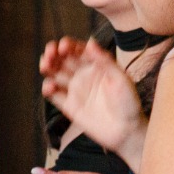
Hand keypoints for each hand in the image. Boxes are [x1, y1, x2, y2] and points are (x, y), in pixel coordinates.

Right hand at [40, 37, 145, 159]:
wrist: (126, 131)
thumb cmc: (128, 102)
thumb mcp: (120, 78)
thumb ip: (104, 60)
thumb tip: (90, 42)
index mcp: (96, 65)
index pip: (78, 50)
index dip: (68, 45)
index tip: (63, 45)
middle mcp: (83, 75)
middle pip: (63, 60)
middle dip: (53, 53)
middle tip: (49, 53)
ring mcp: (75, 90)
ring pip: (55, 74)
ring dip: (47, 67)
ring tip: (45, 66)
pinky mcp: (69, 106)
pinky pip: (54, 95)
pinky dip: (48, 89)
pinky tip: (49, 87)